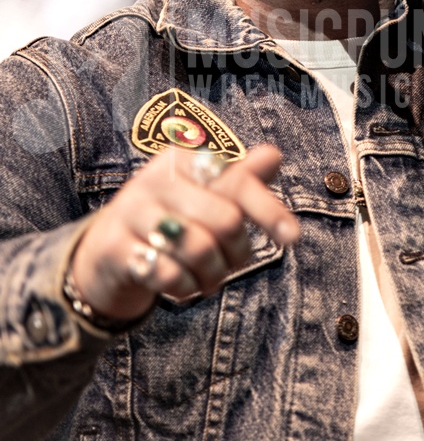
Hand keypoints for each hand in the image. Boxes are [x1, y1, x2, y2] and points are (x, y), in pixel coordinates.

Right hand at [70, 145, 298, 322]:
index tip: (293, 237)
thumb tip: (273, 155)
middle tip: (232, 264)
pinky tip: (182, 286)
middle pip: (225, 220)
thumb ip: (240, 179)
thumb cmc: (173, 217)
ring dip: (213, 275)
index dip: (269, 209)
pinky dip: (185, 289)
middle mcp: (156, 177)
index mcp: (184, 158)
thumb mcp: (205, 195)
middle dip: (237, 252)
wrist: (109, 249)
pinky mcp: (115, 245)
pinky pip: (168, 274)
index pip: (238, 182)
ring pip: (198, 249)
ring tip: (209, 279)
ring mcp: (132, 210)